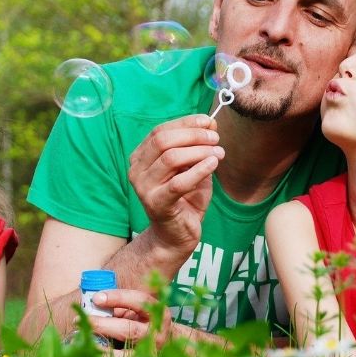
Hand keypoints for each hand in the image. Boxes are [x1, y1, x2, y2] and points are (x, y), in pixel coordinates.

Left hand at [85, 289, 172, 349]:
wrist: (168, 343)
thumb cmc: (146, 321)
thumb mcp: (138, 310)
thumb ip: (120, 306)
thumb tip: (93, 303)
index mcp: (159, 313)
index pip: (139, 301)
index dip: (117, 298)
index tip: (96, 298)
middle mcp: (157, 334)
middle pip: (130, 329)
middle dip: (103, 324)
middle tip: (82, 320)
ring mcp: (150, 353)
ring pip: (124, 352)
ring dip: (100, 346)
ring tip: (82, 338)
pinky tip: (90, 352)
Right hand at [128, 114, 223, 254]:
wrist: (176, 235)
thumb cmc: (184, 198)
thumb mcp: (192, 166)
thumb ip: (198, 145)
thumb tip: (210, 122)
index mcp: (141, 157)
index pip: (160, 131)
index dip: (185, 123)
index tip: (208, 121)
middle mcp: (137, 170)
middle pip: (163, 141)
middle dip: (193, 135)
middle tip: (215, 138)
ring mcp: (144, 188)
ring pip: (171, 158)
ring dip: (199, 151)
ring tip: (218, 153)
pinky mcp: (156, 204)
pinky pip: (179, 183)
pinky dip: (199, 170)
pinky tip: (213, 164)